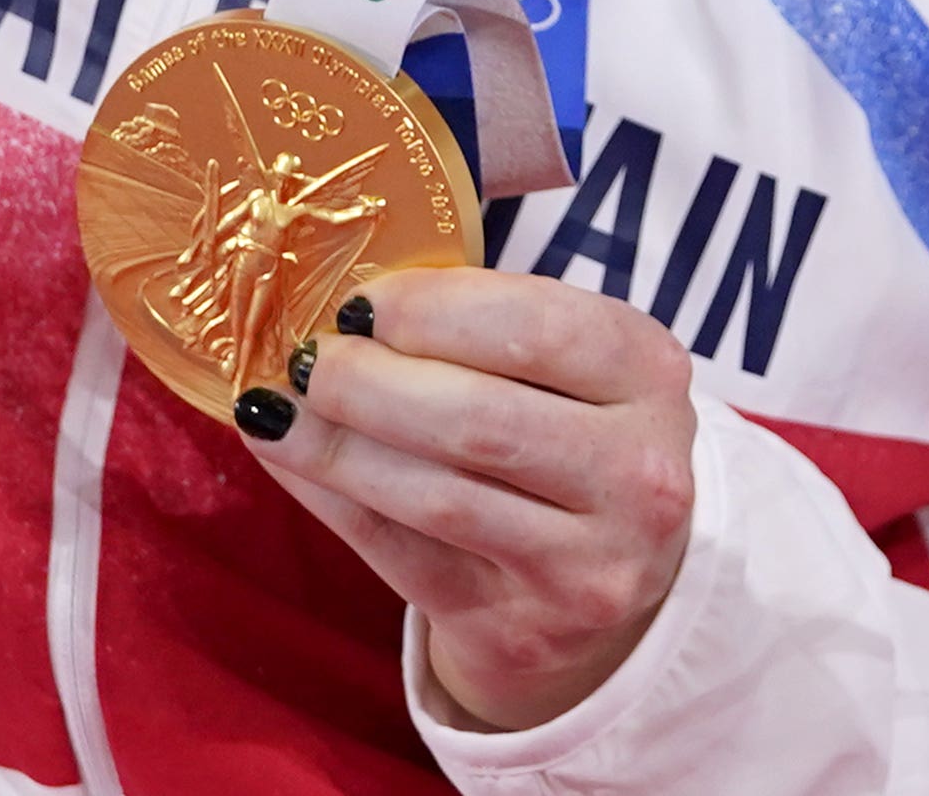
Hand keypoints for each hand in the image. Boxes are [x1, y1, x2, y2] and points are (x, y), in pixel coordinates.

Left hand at [244, 269, 700, 731]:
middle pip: (480, 419)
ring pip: (437, 497)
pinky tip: (289, 461)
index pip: (538, 327)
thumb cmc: (572, 442)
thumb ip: (486, 327)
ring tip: (277, 409)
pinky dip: (332, 501)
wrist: (610, 585)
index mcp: (650, 375)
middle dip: (371, 383)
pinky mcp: (522, 629)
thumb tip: (342, 299)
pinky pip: (403, 558)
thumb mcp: (572, 371)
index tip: (357, 301)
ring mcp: (587, 563)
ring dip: (337, 448)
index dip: (433, 308)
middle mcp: (637, 472)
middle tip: (308, 361)